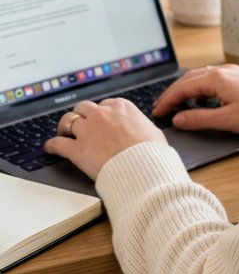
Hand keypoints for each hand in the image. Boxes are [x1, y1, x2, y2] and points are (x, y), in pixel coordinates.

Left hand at [45, 99, 166, 181]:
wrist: (142, 168)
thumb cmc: (152, 152)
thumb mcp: (153, 131)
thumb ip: (142, 126)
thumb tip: (143, 130)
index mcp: (121, 107)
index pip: (106, 104)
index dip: (103, 113)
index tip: (102, 120)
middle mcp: (102, 114)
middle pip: (84, 108)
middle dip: (82, 115)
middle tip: (82, 124)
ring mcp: (87, 131)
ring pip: (68, 120)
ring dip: (65, 126)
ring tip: (63, 132)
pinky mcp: (77, 149)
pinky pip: (58, 144)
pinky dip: (52, 145)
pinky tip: (51, 147)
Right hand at [152, 64, 238, 135]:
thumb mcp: (227, 119)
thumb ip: (199, 119)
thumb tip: (178, 119)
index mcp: (217, 78)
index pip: (184, 88)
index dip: (168, 100)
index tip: (157, 112)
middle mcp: (223, 70)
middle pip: (189, 79)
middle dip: (173, 92)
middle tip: (160, 107)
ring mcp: (232, 72)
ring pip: (200, 76)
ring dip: (185, 88)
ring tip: (175, 102)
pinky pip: (211, 77)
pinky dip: (198, 87)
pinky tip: (199, 97)